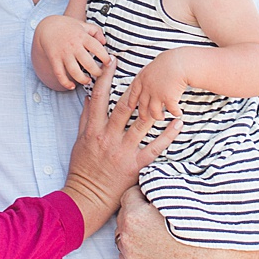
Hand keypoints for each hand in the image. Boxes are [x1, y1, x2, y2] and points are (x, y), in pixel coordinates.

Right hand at [36, 15, 108, 88]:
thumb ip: (96, 31)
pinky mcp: (54, 59)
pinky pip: (59, 74)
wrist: (47, 26)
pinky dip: (65, 83)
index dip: (105, 57)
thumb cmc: (68, 26)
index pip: (97, 48)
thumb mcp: (83, 25)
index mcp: (82, 37)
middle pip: (88, 63)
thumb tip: (104, 43)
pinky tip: (72, 86)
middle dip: (96, 72)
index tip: (109, 63)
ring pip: (74, 71)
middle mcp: (73, 46)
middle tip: (99, 74)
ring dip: (83, 79)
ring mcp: (63, 54)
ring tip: (88, 81)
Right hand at [63, 57, 181, 234]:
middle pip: (123, 106)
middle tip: (147, 69)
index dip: (105, 78)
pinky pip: (154, 147)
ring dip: (156, 108)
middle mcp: (108, 137)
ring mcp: (122, 151)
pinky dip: (168, 135)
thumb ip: (86, 119)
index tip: (112, 62)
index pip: (98, 98)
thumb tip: (90, 97)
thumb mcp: (80, 141)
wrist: (86, 197)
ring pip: (141, 125)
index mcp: (93, 130)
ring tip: (170, 93)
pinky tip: (178, 123)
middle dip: (135, 86)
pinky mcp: (135, 165)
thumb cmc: (82, 168)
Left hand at [125, 49, 187, 121]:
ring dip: (157, 116)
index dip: (131, 101)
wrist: (179, 62)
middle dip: (143, 114)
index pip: (134, 92)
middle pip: (142, 105)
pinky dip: (175, 112)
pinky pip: (171, 110)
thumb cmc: (170, 60)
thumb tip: (152, 74)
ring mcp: (157, 94)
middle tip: (144, 119)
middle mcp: (147, 88)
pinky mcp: (168, 99)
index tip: (131, 107)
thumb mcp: (155, 65)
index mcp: (142, 78)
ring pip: (153, 111)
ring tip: (162, 117)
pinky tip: (178, 113)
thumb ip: (151, 73)